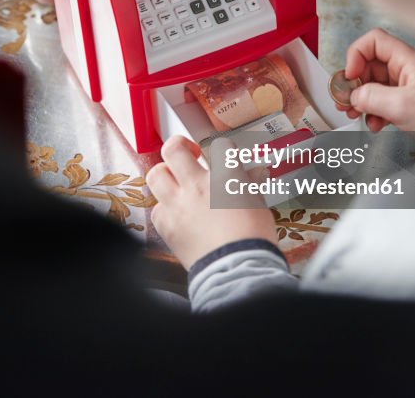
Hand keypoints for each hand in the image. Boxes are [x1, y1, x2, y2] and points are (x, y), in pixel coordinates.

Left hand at [147, 136, 276, 270]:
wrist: (237, 269)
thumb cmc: (252, 239)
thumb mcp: (258, 205)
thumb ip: (251, 185)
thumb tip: (255, 173)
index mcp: (225, 177)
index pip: (220, 146)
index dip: (223, 148)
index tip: (223, 155)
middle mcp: (197, 185)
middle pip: (174, 149)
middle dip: (180, 147)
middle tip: (189, 155)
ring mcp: (178, 204)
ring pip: (156, 174)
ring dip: (166, 175)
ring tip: (177, 182)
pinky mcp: (166, 225)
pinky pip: (157, 208)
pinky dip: (165, 209)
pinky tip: (177, 214)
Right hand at [338, 28, 414, 130]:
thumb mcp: (401, 105)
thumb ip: (371, 97)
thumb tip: (353, 96)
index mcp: (408, 60)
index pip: (374, 41)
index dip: (356, 54)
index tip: (350, 75)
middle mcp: (406, 69)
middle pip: (369, 65)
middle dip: (354, 82)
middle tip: (345, 99)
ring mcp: (406, 86)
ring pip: (373, 85)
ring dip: (360, 99)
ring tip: (354, 113)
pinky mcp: (407, 103)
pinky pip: (382, 102)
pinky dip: (373, 112)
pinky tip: (375, 123)